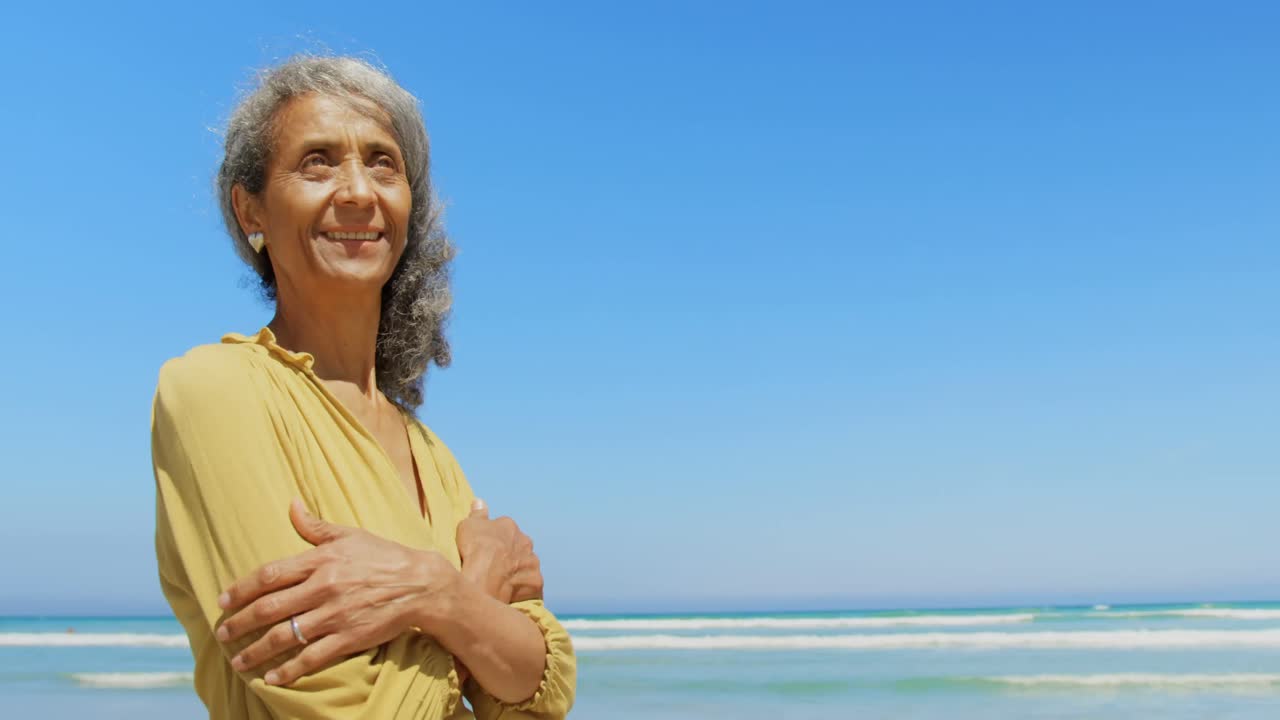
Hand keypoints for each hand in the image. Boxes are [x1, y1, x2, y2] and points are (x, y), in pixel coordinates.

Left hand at [214, 499, 456, 685]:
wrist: (420, 583)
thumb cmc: (383, 555)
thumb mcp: (349, 534)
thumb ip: (315, 525)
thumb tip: (291, 504)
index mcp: (321, 560)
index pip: (269, 575)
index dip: (240, 589)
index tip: (222, 601)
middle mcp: (323, 587)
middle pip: (269, 608)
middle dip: (239, 624)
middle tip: (222, 634)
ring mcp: (335, 615)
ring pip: (284, 636)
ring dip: (256, 651)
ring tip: (238, 661)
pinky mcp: (348, 637)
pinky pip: (311, 657)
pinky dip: (288, 670)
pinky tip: (271, 677)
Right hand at [456, 498, 543, 604]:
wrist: (485, 577)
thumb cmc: (475, 549)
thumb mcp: (469, 525)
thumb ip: (477, 514)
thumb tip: (480, 501)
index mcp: (510, 526)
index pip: (504, 530)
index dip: (494, 540)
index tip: (486, 550)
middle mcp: (525, 542)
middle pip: (519, 547)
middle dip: (510, 554)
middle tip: (495, 566)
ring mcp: (533, 562)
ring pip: (527, 565)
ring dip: (518, 571)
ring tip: (503, 582)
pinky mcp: (536, 582)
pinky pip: (531, 585)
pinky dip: (524, 589)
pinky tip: (513, 594)